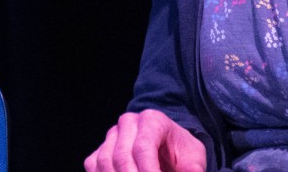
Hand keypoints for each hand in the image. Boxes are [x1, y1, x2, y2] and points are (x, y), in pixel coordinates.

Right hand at [84, 109, 205, 171]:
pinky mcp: (100, 148)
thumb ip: (192, 169)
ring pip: (104, 162)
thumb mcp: (194, 158)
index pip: (143, 148)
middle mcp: (128, 123)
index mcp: (152, 120)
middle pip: (121, 157)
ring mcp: (112, 135)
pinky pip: (93, 165)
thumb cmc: (181, 153)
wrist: (167, 147)